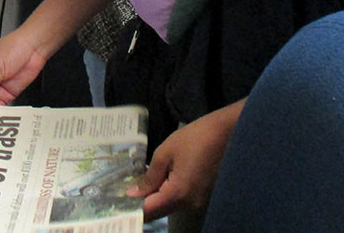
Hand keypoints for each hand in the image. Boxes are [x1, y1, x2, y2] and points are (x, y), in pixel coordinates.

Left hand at [130, 103, 240, 220]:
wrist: (228, 132)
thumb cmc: (196, 137)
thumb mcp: (166, 152)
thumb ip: (149, 176)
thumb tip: (134, 194)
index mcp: (178, 194)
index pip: (148, 211)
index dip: (130, 209)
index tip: (115, 201)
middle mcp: (188, 204)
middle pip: (158, 211)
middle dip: (140, 204)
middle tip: (122, 191)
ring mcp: (197, 202)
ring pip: (168, 206)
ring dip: (153, 198)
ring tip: (137, 183)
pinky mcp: (202, 195)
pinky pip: (178, 199)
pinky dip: (166, 193)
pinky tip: (157, 180)